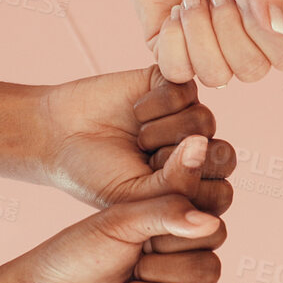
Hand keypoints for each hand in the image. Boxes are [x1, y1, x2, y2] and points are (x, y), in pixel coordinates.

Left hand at [2, 172, 225, 282]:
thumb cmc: (76, 253)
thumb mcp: (121, 220)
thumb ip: (168, 211)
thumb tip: (211, 220)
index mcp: (178, 244)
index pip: (214, 234)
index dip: (181, 234)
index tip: (145, 234)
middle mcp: (181, 280)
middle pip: (208, 272)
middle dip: (161, 266)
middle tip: (129, 266)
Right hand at [31, 67, 235, 213]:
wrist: (58, 136)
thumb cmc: (97, 175)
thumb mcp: (137, 197)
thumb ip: (177, 186)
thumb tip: (204, 145)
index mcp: (194, 186)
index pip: (221, 194)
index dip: (187, 193)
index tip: (149, 192)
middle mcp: (197, 151)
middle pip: (223, 156)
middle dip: (178, 162)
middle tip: (145, 162)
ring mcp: (187, 116)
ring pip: (205, 121)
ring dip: (163, 132)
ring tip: (138, 138)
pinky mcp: (173, 85)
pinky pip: (186, 92)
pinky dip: (155, 105)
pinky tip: (135, 112)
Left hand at [111, 0, 282, 85]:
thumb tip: (278, 28)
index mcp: (273, 20)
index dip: (267, 33)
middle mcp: (245, 43)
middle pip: (251, 71)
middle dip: (229, 28)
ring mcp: (208, 51)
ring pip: (215, 77)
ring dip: (201, 33)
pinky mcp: (171, 52)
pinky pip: (177, 71)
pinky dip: (174, 39)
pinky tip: (175, 10)